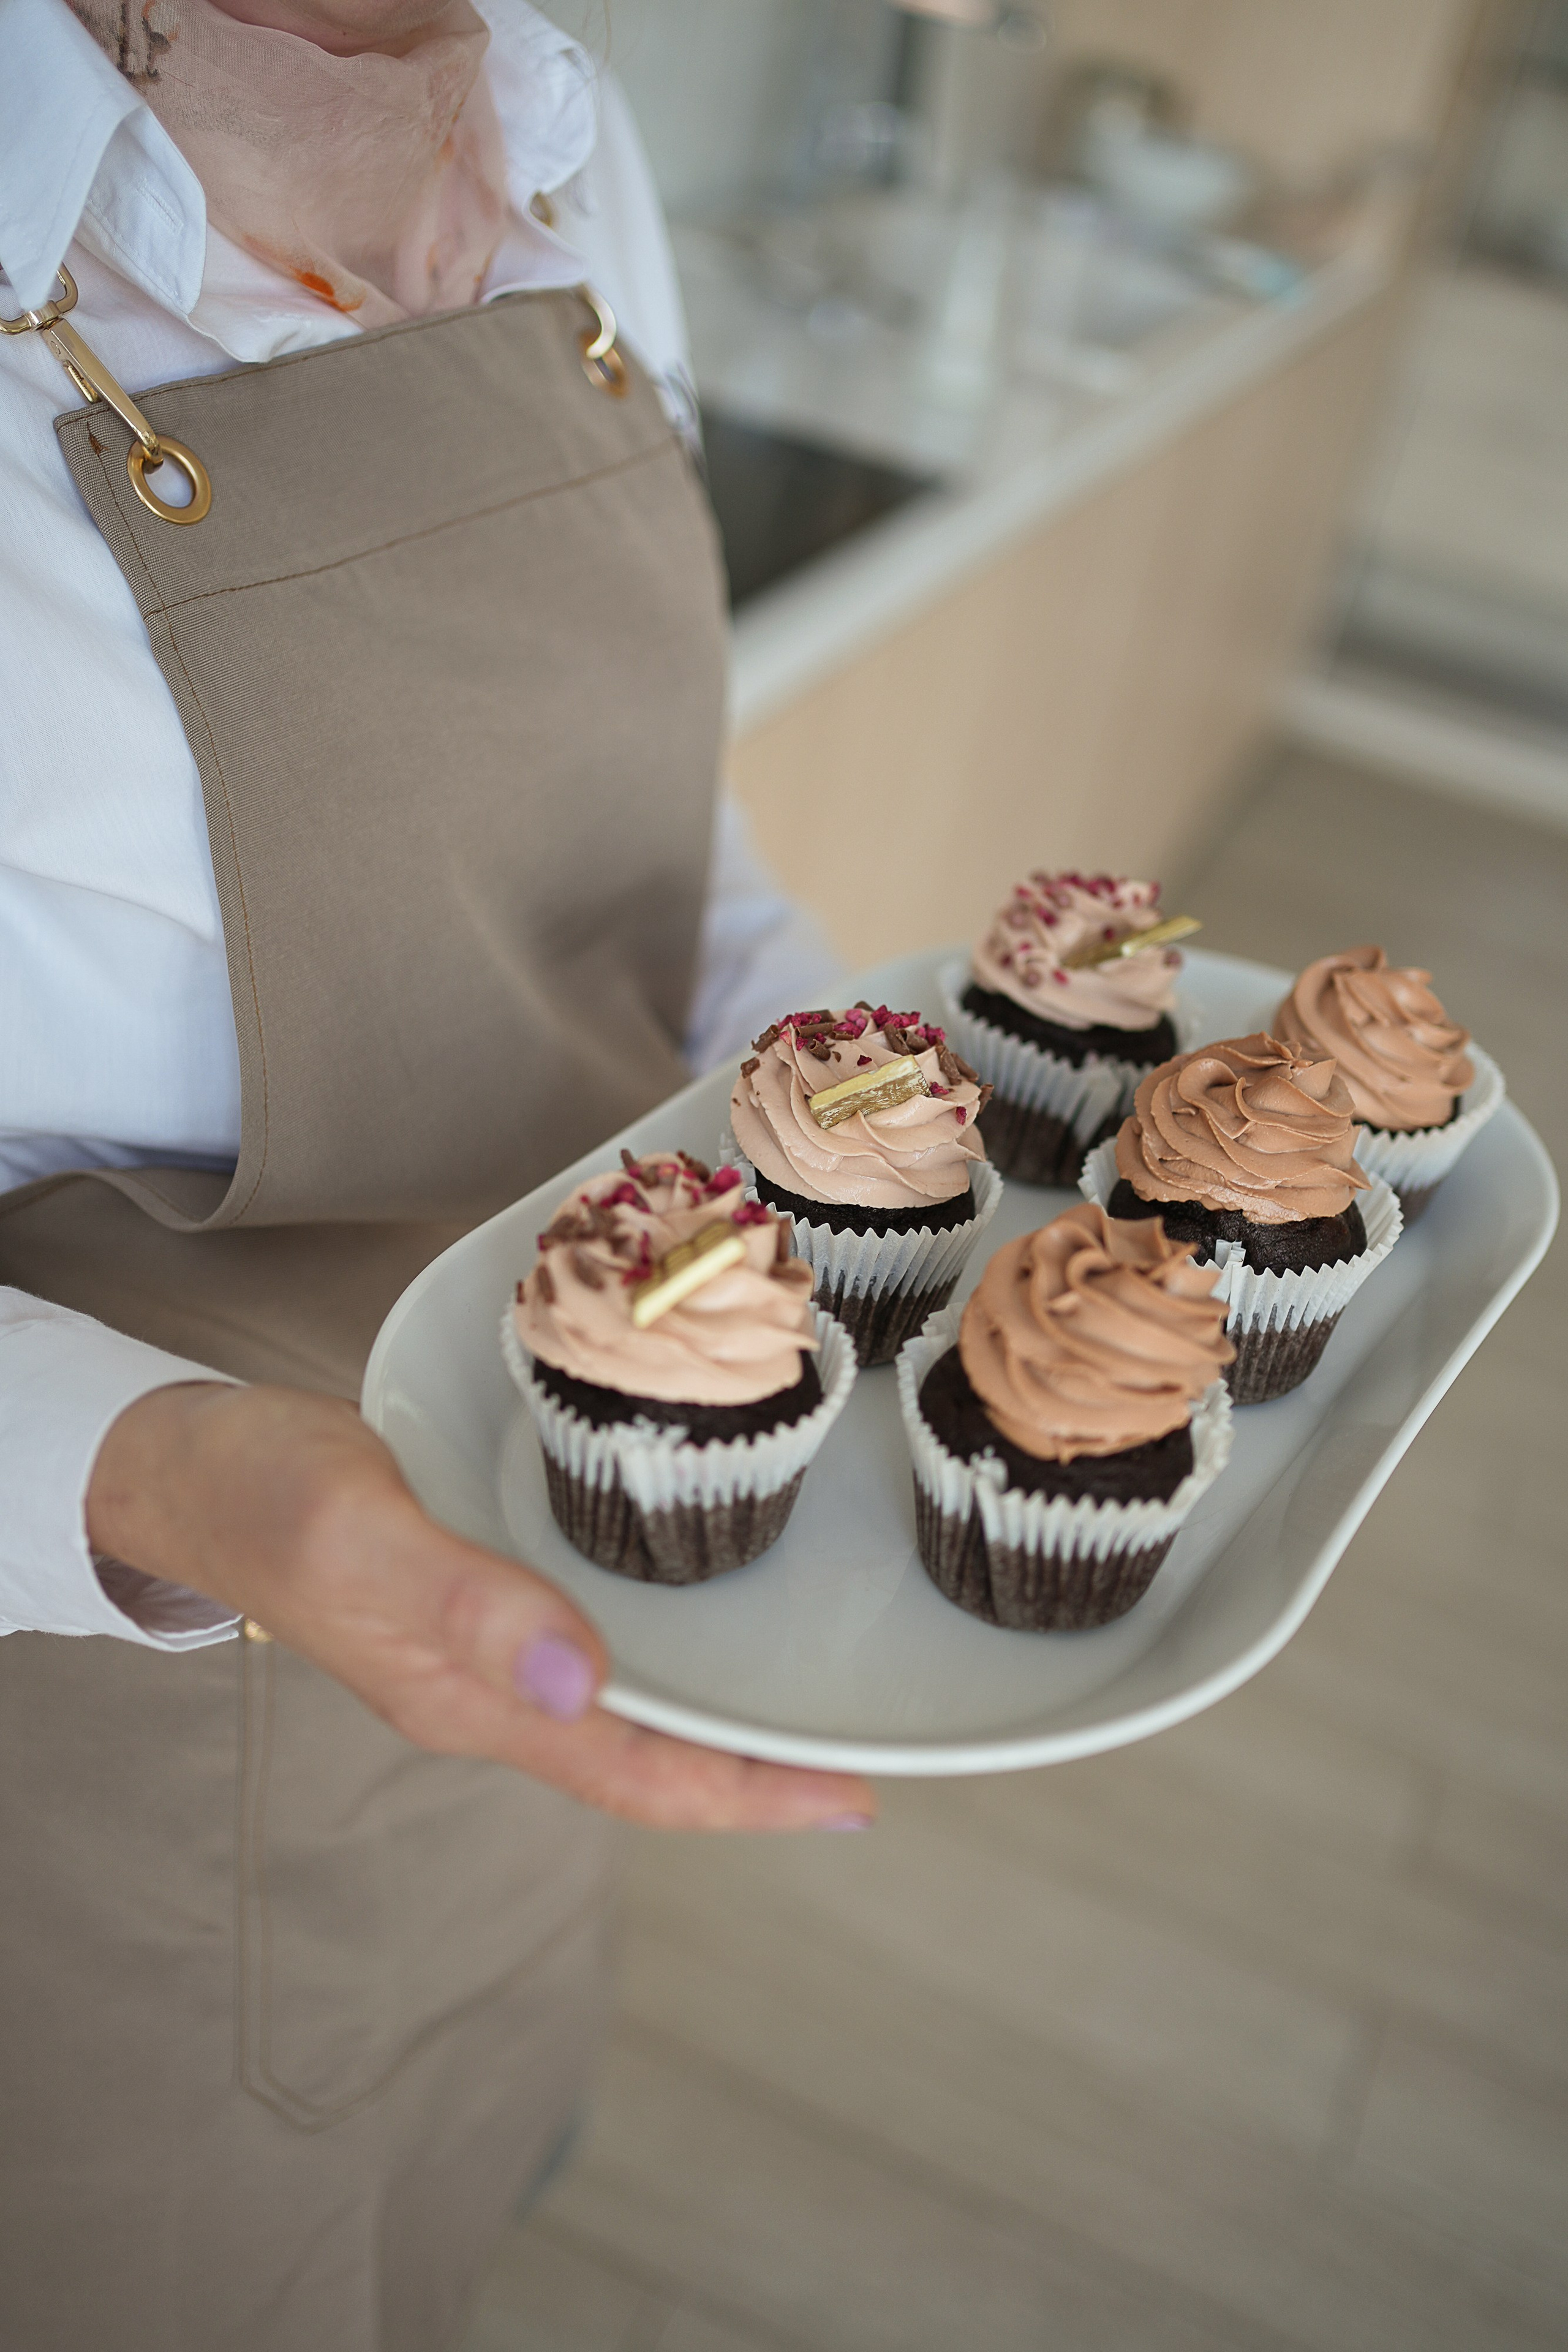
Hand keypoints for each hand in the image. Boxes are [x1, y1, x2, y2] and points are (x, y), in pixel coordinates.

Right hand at [86, 1382, 874, 1833]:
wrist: (186, 1468)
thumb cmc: (263, 1492)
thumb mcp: (355, 1531)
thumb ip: (462, 1604)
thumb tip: (576, 1677)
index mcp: (471, 1700)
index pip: (636, 1777)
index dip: (748, 1797)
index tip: (851, 1801)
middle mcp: (487, 1693)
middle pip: (645, 1759)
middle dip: (754, 1770)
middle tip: (865, 1750)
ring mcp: (479, 1655)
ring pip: (623, 1707)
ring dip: (714, 1711)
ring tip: (811, 1692)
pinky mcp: (473, 1601)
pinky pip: (590, 1645)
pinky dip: (660, 1641)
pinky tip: (697, 1601)